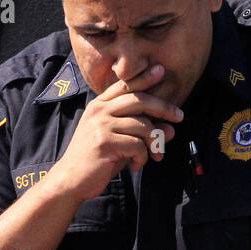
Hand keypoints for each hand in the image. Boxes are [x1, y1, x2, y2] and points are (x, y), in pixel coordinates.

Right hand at [43, 64, 184, 203]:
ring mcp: (101, 125)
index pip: (124, 85)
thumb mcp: (120, 142)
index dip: (144, 77)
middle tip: (179, 117)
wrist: (71, 180)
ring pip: (142, 124)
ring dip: (154, 142)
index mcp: (99, 105)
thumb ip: (142, 133)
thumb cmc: (96, 160)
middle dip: (163, 107)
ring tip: (154, 156)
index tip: (160, 70)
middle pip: (139, 100)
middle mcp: (99, 111)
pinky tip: (137, 166)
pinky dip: (143, 157)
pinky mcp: (104, 142)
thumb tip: (170, 130)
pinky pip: (137, 144)